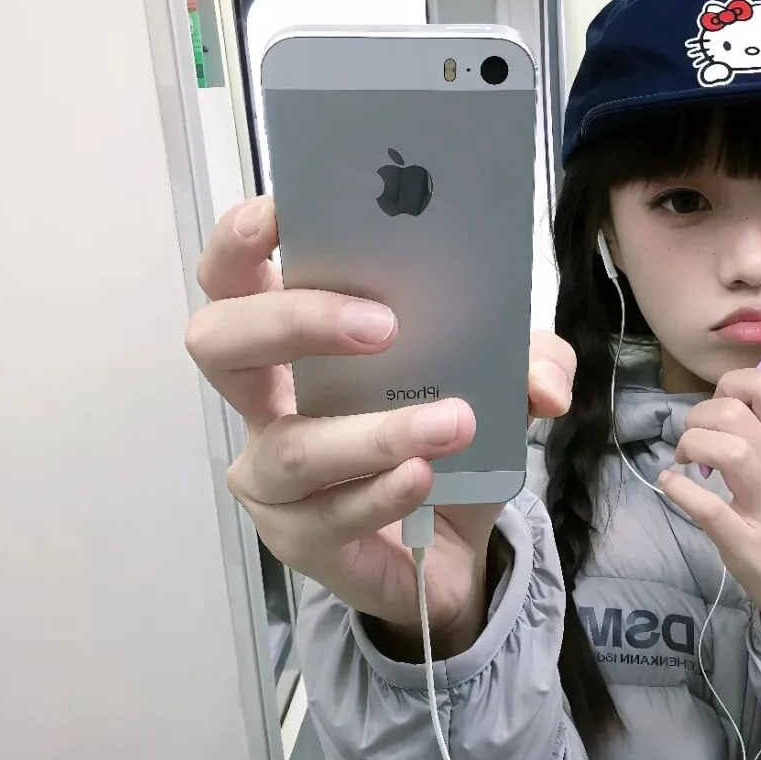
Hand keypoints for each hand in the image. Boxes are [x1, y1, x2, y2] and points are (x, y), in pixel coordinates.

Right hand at [185, 196, 575, 654]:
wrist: (453, 548)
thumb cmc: (447, 443)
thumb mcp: (499, 386)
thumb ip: (528, 363)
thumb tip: (543, 382)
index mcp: (294, 344)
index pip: (233, 278)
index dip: (239, 240)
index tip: (285, 212)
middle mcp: (264, 402)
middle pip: (217, 343)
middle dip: (293, 321)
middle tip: (384, 324)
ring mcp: (272, 476)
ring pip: (292, 447)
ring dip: (374, 430)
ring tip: (453, 420)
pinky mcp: (297, 538)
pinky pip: (330, 514)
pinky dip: (382, 491)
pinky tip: (425, 477)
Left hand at [658, 368, 760, 642]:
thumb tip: (736, 412)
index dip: (733, 383)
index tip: (720, 404)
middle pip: (734, 412)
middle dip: (698, 414)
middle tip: (694, 437)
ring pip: (725, 449)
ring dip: (691, 445)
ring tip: (685, 460)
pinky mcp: (746, 544)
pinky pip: (705, 507)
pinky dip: (678, 489)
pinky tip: (670, 484)